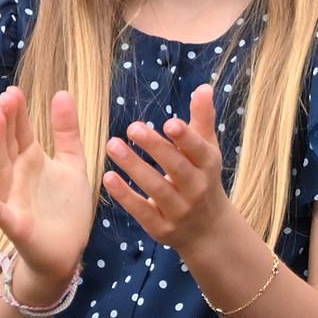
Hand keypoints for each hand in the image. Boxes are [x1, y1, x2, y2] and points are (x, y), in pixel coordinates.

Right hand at [0, 87, 92, 285]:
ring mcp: (14, 199)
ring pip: (0, 170)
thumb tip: (62, 92)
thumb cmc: (65, 207)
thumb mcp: (72, 164)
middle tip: (6, 98)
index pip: (21, 131)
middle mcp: (18, 176)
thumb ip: (67, 132)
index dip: (18, 112)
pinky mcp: (16, 225)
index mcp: (32, 160)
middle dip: (6, 122)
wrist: (66, 251)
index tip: (14, 90)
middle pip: (8, 145)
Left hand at [103, 83, 229, 256]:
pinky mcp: (162, 228)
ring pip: (157, 188)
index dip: (185, 138)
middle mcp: (196, 189)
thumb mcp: (207, 150)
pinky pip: (142, 211)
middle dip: (156, 148)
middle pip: (176, 167)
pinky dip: (125, 196)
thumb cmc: (203, 178)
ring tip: (112, 145)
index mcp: (208, 166)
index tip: (169, 123)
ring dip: (134, 167)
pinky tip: (108, 178)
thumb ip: (202, 119)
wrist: (208, 230)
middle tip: (132, 127)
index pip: (198, 150)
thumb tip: (203, 87)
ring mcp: (180, 210)